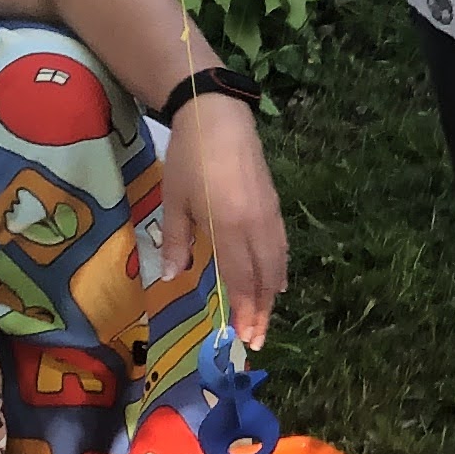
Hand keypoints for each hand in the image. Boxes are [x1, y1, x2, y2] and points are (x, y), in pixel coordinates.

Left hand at [152, 92, 289, 345]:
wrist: (218, 115)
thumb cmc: (190, 157)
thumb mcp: (173, 200)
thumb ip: (174, 241)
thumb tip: (173, 276)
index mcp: (228, 227)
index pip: (239, 279)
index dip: (242, 310)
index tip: (243, 336)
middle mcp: (255, 226)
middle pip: (263, 278)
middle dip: (260, 311)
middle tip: (256, 338)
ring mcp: (269, 215)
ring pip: (276, 264)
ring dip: (271, 294)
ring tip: (266, 315)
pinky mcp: (274, 205)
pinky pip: (281, 247)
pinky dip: (279, 269)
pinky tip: (276, 280)